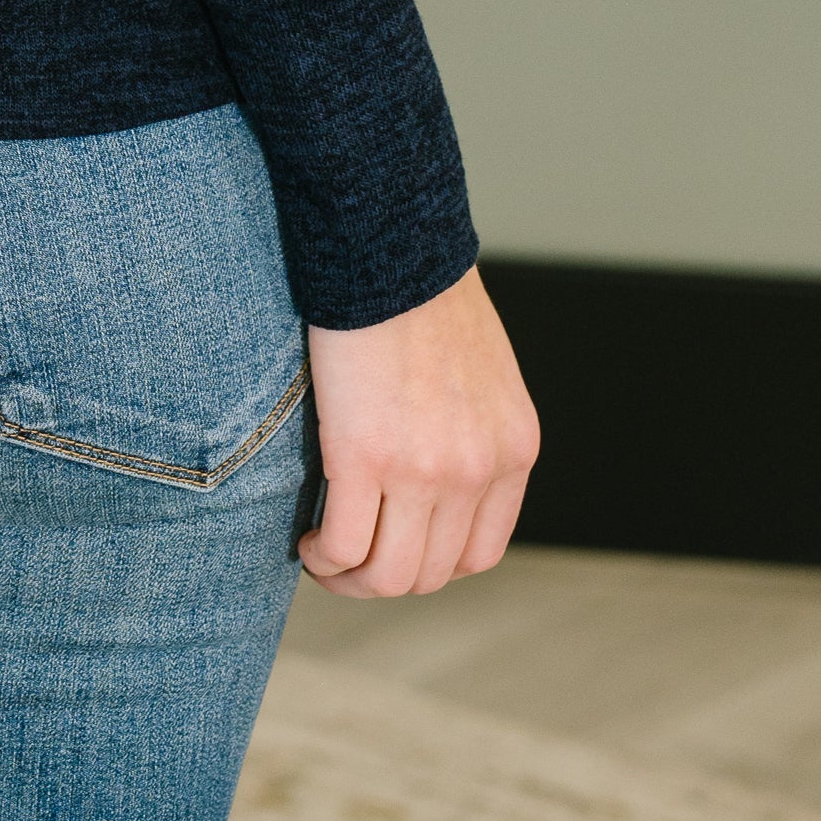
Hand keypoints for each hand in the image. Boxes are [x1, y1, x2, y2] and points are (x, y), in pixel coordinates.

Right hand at [300, 263, 539, 596]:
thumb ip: (471, 425)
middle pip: (430, 573)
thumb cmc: (420, 289)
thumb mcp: (480, 370)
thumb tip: (432, 464)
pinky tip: (307, 541)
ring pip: (388, 575)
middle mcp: (478, 470)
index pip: (479, 553)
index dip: (429, 564)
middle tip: (343, 561)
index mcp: (513, 449)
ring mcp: (425, 470)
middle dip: (383, 579)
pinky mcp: (365, 456)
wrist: (388, 241)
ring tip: (320, 557)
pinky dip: (323, 557)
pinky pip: (344, 544)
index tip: (390, 547)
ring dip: (351, 579)